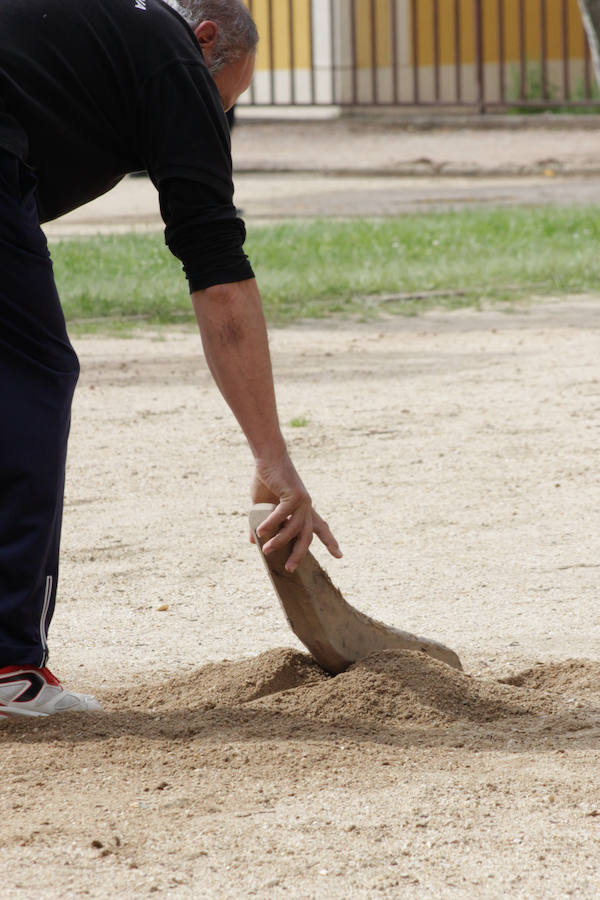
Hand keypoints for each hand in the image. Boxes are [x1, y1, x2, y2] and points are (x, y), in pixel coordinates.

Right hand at [251, 457, 341, 572]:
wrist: (268, 458)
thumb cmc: (266, 480)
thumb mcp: (261, 507)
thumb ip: (260, 524)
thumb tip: (253, 542)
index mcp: (302, 509)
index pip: (319, 528)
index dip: (329, 541)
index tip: (339, 556)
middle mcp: (306, 507)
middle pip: (308, 535)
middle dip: (300, 553)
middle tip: (291, 568)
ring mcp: (302, 501)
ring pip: (294, 528)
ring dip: (280, 541)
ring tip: (266, 550)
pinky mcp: (294, 495)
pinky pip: (283, 515)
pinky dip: (271, 524)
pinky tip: (260, 532)